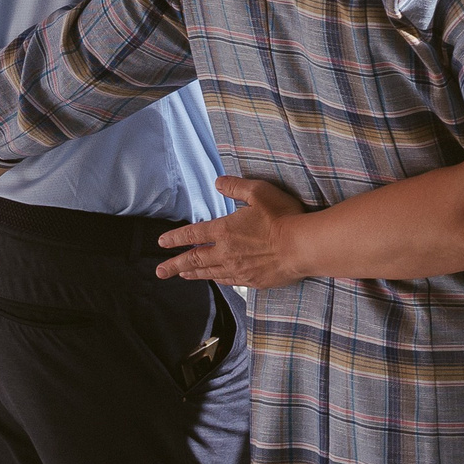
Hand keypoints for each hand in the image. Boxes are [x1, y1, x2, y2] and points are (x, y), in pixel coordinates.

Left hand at [155, 176, 312, 287]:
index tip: (162, 242)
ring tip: (181, 275)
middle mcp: (226, 252)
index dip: (175, 238)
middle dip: (174, 265)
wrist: (303, 246)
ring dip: (192, 274)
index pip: (193, 234)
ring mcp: (238, 268)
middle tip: (160, 271)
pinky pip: (228, 281)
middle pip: (194, 259)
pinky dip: (216, 279)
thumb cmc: (283, 217)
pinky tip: (214, 279)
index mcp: (225, 230)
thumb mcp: (259, 192)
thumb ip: (236, 186)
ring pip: (208, 272)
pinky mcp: (252, 280)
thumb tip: (218, 182)